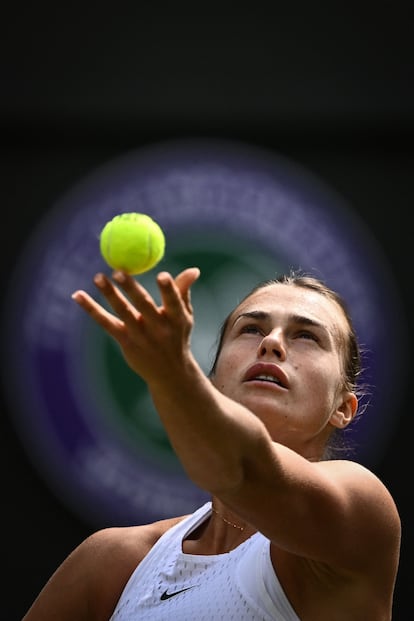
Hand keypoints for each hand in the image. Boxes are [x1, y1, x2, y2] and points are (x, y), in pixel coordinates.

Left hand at [72, 267, 199, 383]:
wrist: (170, 374)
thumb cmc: (177, 337)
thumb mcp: (184, 317)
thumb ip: (183, 292)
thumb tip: (193, 270)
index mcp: (177, 319)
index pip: (174, 302)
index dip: (168, 290)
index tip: (162, 274)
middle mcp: (159, 328)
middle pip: (144, 305)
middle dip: (131, 288)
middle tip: (119, 271)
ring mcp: (141, 336)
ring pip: (123, 312)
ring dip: (110, 294)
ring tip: (98, 277)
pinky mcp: (126, 342)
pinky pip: (106, 323)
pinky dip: (91, 309)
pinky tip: (78, 295)